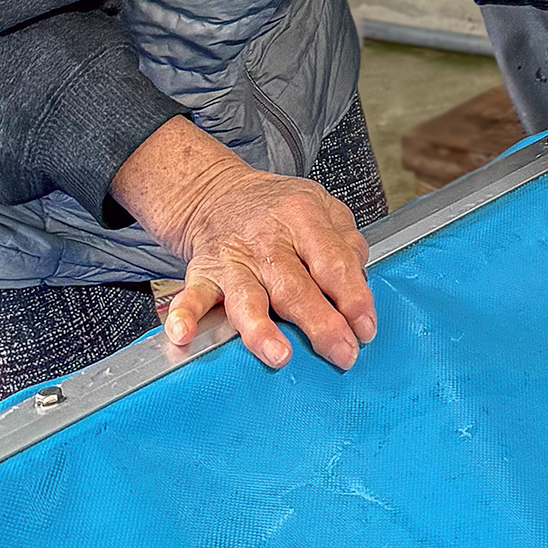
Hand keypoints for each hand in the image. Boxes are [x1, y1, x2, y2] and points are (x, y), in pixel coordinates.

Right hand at [111, 117, 376, 372]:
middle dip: (321, 324)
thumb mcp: (322, 206)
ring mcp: (233, 259)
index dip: (353, 297)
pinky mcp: (203, 273)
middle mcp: (267, 239)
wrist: (217, 191)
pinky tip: (182, 336)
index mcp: (303, 217)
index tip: (365, 328)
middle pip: (295, 287)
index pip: (333, 262)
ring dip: (261, 329)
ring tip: (279, 355)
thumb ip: (346, 242)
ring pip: (247, 297)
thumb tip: (359, 283)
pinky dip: (185, 316)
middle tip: (342, 354)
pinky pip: (191, 296)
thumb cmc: (278, 208)